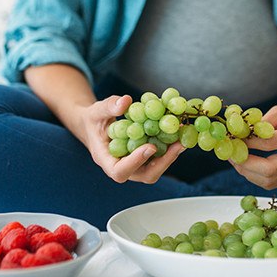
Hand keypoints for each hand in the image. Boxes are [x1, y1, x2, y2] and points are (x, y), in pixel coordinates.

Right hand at [68, 95, 184, 183]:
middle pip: (145, 175)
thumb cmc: (93, 120)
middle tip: (179, 145)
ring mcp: (135, 165)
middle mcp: (122, 167)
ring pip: (156, 169)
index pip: (119, 171)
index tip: (150, 147)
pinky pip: (159, 158)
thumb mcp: (96, 110)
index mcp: (106, 160)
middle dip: (164, 162)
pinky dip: (170, 147)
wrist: (95, 125)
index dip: (135, 162)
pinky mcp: (145, 159)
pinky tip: (180, 133)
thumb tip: (126, 101)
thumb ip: (109, 107)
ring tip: (183, 138)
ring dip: (171, 156)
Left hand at [231, 96, 276, 189]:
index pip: (269, 144)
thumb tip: (240, 134)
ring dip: (248, 173)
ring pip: (270, 181)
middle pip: (270, 170)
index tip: (234, 138)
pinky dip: (256, 177)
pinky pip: (273, 183)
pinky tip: (247, 165)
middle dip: (246, 164)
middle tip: (232, 155)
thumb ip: (262, 122)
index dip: (249, 143)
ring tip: (236, 160)